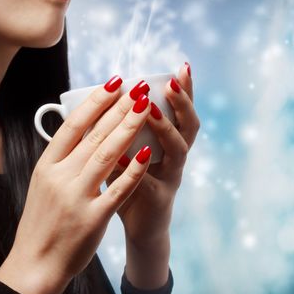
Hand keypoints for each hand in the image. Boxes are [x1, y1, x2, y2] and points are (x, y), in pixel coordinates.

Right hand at [0, 76, 153, 293]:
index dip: (95, 101)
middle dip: (120, 108)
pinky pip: (117, 190)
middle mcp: (60, 176)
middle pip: (94, 134)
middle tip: (139, 88)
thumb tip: (78, 128)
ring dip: (128, 129)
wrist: (35, 262)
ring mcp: (76, 197)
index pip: (73, 124)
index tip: (114, 82)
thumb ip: (61, 156)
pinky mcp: (93, 218)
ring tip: (146, 108)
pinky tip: (146, 152)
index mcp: (47, 165)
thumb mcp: (43, 183)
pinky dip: (132, 171)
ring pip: (106, 155)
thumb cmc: (43, 220)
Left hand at [107, 63, 199, 287]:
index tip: (182, 66)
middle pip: (189, 128)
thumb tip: (104, 102)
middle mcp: (176, 159)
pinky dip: (138, 167)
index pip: (182, 114)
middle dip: (182, 103)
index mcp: (170, 145)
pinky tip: (127, 154)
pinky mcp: (158, 200)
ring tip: (150, 109)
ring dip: (165, 128)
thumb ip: (124, 133)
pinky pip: (151, 182)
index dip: (186, 92)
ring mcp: (171, 179)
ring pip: (177, 151)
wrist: (142, 227)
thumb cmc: (134, 185)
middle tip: (172, 82)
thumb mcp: (131, 154)